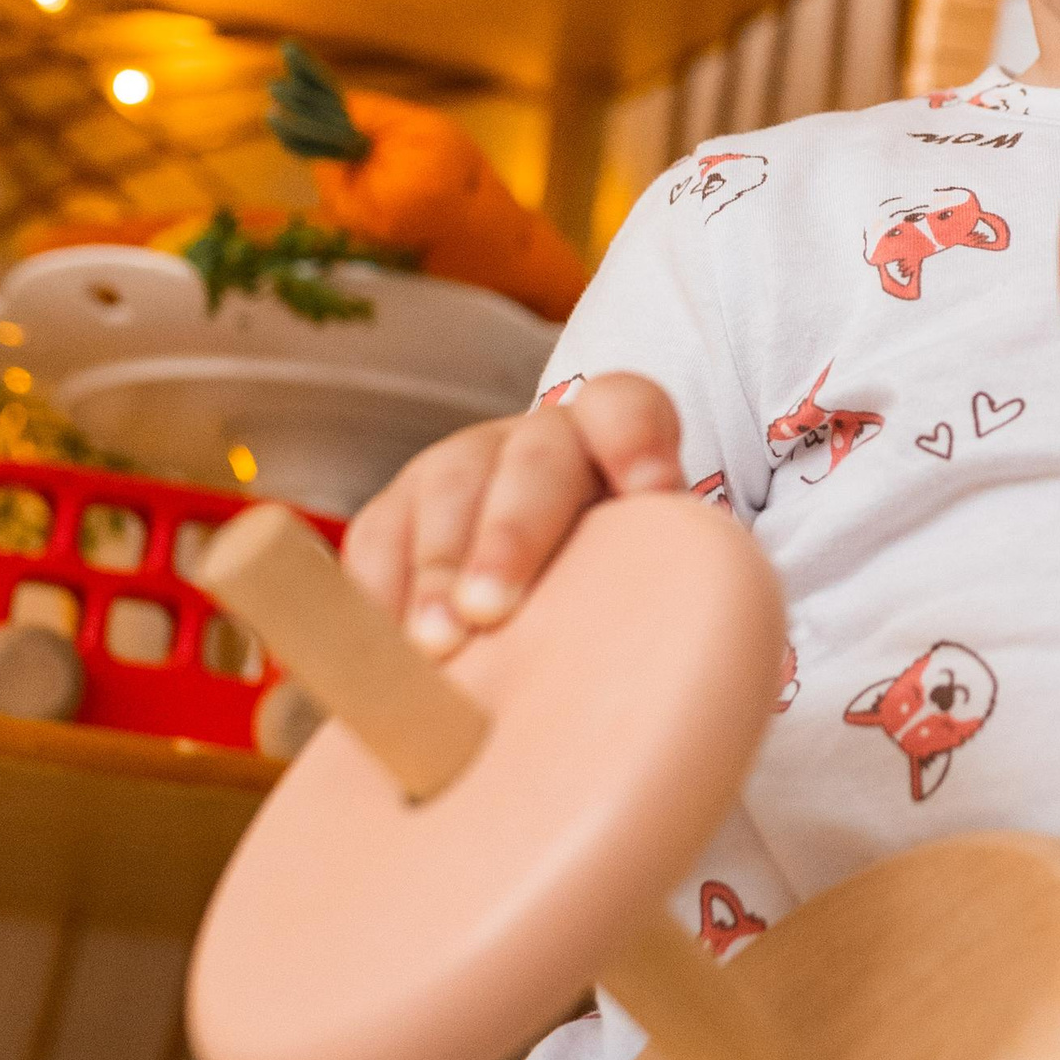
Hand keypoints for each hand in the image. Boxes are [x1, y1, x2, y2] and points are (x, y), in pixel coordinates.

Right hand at [341, 374, 684, 653]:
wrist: (548, 607)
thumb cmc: (620, 593)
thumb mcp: (654, 575)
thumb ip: (666, 586)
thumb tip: (685, 651)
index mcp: (613, 440)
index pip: (628, 407)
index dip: (640, 439)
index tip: (655, 492)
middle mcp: (534, 443)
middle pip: (530, 464)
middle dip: (510, 533)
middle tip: (495, 610)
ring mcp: (456, 469)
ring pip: (445, 494)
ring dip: (435, 572)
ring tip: (437, 646)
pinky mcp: (394, 514)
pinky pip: (375, 541)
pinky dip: (374, 595)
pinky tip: (383, 650)